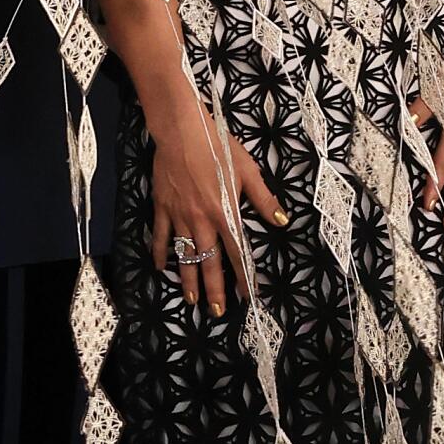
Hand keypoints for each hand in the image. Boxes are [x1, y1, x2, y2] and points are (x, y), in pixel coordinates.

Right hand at [150, 95, 286, 317]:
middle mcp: (203, 221)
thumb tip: (283, 220)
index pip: (237, 252)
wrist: (181, 132)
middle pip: (209, 262)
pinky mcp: (162, 208)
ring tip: (192, 300)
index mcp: (225, 213)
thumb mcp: (248, 170)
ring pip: (185, 256)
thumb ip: (264, 199)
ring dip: (189, 280)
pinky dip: (160, 254)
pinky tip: (161, 269)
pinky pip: (161, 237)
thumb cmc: (217, 147)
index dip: (243, 276)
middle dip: (214, 289)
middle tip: (218, 311)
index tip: (248, 295)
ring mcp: (180, 217)